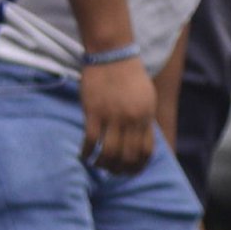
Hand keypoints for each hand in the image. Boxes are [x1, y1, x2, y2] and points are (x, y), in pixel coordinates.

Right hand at [79, 51, 157, 175]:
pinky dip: (86, 152)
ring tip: (98, 165)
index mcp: (146, 117)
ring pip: (109, 152)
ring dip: (103, 164)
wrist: (112, 56)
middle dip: (120, 170)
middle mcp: (131, 120)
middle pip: (127, 156)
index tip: (130, 172)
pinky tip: (84, 156)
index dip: (138, 167)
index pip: (146, 151)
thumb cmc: (130, 76)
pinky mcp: (93, 112)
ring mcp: (112, 116)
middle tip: (113, 172)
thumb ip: (145, 120)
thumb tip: (142, 142)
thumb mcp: (146, 99)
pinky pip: (90, 139)